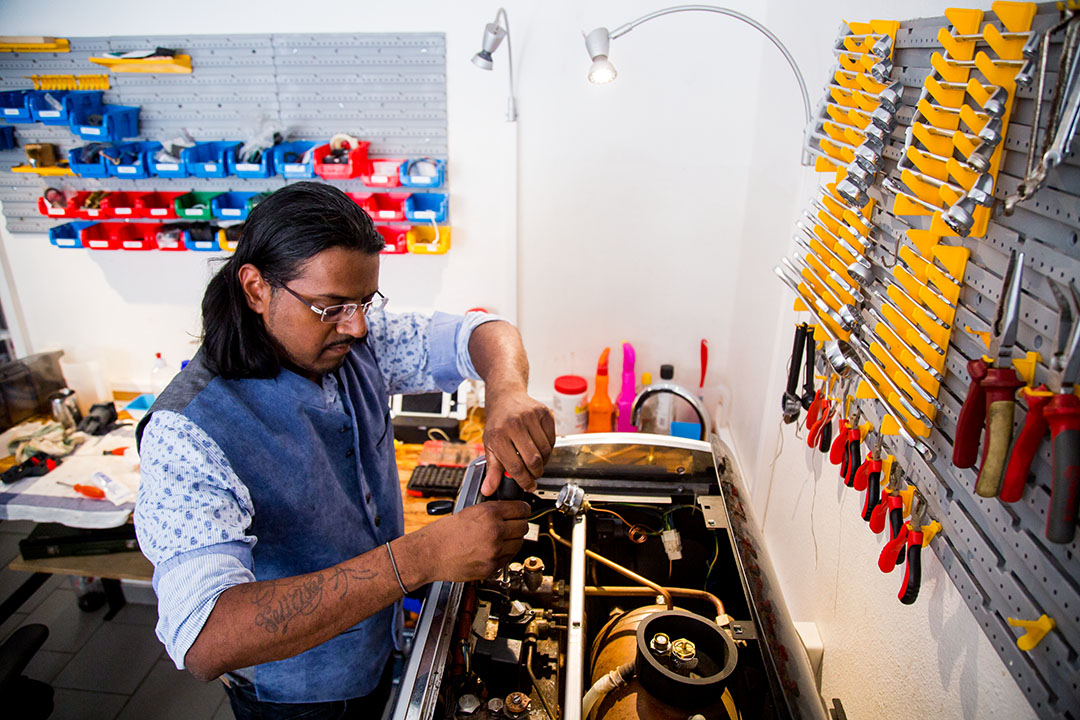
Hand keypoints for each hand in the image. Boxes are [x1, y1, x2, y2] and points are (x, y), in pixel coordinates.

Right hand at [415, 501, 531, 581]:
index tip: (524, 510)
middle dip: (519, 524)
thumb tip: (509, 510)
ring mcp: (495, 551)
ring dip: (513, 540)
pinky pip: (509, 558)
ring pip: (519, 543)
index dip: (524, 509)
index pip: (522, 508)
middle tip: (513, 524)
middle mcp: (495, 531)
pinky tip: (493, 549)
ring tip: (501, 538)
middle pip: (524, 526)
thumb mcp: (470, 512)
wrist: (431, 554)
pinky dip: (505, 553)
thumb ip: (492, 510)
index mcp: (489, 514)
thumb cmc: (444, 533)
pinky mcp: (492, 567)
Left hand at [481, 389, 555, 495]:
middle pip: (533, 460)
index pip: (515, 467)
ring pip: (545, 450)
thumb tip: (488, 490)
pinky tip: (540, 446)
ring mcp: (530, 417)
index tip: (528, 486)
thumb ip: (492, 469)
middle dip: (536, 473)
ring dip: (543, 461)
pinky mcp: (544, 412)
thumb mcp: (490, 445)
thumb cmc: (498, 422)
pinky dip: (549, 447)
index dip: (524, 481)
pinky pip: (552, 439)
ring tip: (535, 459)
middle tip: (534, 475)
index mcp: (498, 435)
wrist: (506, 396)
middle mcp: (514, 424)